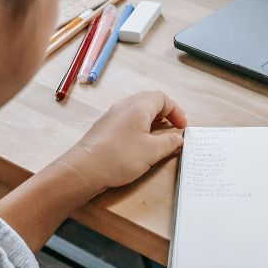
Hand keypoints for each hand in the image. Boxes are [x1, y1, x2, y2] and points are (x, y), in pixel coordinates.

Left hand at [56, 91, 187, 192]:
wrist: (85, 169)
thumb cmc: (119, 157)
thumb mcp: (152, 151)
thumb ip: (169, 142)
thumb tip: (179, 138)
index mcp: (139, 106)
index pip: (162, 98)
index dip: (176, 111)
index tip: (182, 127)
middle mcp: (124, 106)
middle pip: (149, 100)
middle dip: (164, 112)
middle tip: (172, 127)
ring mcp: (112, 115)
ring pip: (137, 109)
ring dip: (151, 119)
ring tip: (158, 135)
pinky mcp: (104, 127)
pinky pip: (126, 119)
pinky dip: (138, 126)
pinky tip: (139, 142)